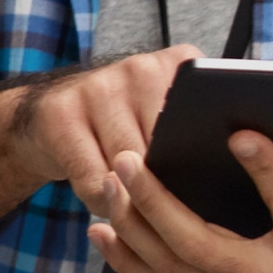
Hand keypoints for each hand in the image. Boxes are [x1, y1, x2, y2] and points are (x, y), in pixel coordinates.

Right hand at [7, 44, 201, 210]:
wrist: (52, 108)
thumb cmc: (125, 122)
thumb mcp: (166, 118)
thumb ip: (199, 137)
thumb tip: (221, 182)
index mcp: (181, 66)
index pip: (208, 124)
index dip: (206, 164)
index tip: (204, 184)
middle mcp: (143, 70)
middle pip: (167, 152)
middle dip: (165, 190)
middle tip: (162, 206)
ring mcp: (100, 87)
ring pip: (130, 170)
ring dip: (132, 201)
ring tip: (131, 201)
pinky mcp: (62, 113)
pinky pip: (94, 180)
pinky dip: (102, 201)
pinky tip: (103, 196)